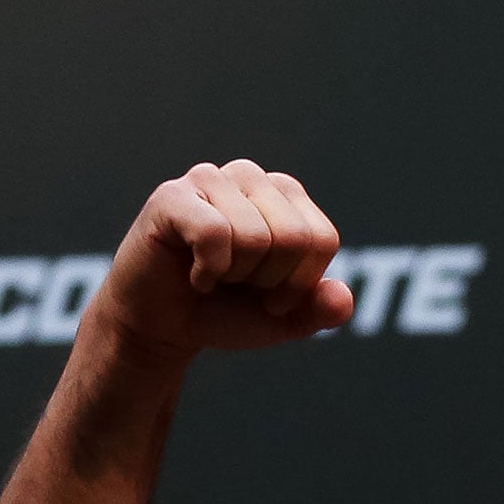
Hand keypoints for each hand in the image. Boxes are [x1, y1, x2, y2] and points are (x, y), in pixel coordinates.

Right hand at [86, 161, 354, 357]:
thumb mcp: (285, 319)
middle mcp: (251, 177)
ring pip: (255, 237)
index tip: (272, 295)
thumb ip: (322, 310)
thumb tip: (342, 298)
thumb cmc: (226, 311)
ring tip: (214, 273)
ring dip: (236, 274)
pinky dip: (208, 270)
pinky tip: (194, 272)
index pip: (323, 239)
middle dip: (269, 280)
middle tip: (238, 283)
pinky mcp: (171, 197)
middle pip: (294, 237)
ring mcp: (209, 180)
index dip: (301, 283)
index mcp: (287, 195)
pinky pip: (214, 234)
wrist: (161, 326)